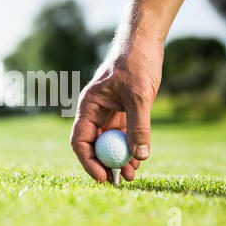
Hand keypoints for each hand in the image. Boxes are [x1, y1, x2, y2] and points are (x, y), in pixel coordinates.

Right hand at [70, 33, 163, 182]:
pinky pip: (123, 135)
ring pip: (109, 142)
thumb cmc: (136, 62)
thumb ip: (139, 126)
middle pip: (93, 145)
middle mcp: (96, 112)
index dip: (89, 161)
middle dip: (103, 164)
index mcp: (89, 106)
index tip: (103, 177)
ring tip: (131, 176)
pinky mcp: (123, 111)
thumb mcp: (139, 96)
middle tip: (116, 183)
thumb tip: (140, 157)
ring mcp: (109, 112)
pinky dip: (129, 148)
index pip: (80, 140)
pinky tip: (138, 161)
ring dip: (118, 160)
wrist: (145, 43)